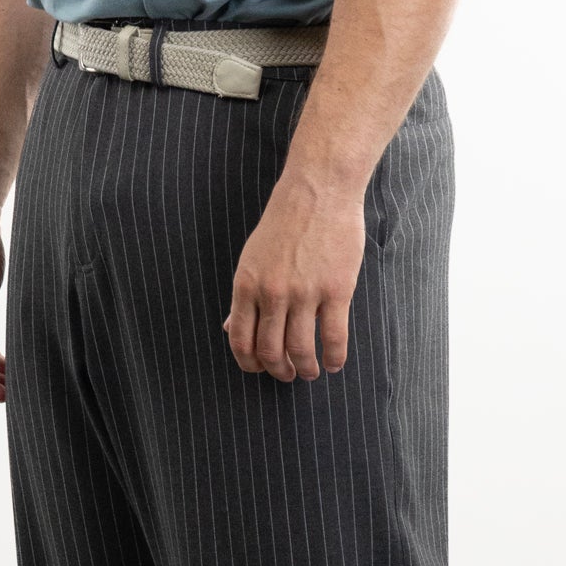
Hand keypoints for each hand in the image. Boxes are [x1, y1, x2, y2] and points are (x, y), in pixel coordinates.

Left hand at [221, 170, 366, 380]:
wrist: (319, 190)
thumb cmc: (285, 223)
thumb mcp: (252, 257)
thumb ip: (244, 296)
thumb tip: (229, 328)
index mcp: (246, 284)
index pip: (240, 340)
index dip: (249, 363)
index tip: (260, 370)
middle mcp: (272, 293)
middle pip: (270, 351)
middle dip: (278, 371)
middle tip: (288, 374)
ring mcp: (304, 293)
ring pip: (300, 349)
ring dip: (305, 369)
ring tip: (311, 371)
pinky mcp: (336, 290)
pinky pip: (333, 337)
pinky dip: (333, 358)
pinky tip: (334, 363)